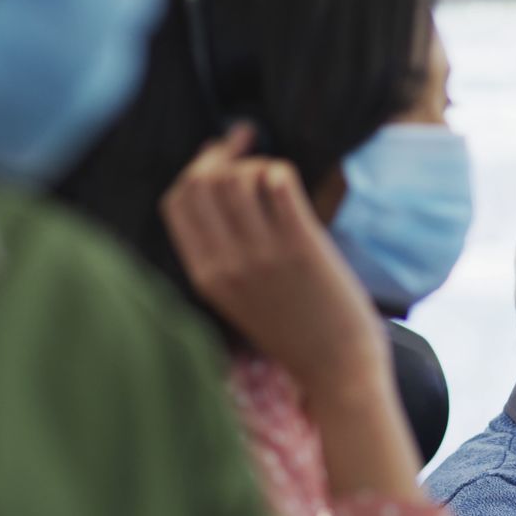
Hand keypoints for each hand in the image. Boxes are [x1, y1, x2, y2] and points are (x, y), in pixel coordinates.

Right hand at [160, 124, 389, 397]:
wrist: (338, 370)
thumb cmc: (296, 331)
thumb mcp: (239, 298)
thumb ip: (224, 253)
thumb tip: (226, 189)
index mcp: (205, 275)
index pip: (177, 200)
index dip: (196, 168)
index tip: (220, 155)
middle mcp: (226, 263)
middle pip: (203, 180)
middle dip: (224, 154)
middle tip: (249, 145)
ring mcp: (262, 255)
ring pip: (239, 177)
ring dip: (258, 164)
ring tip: (279, 179)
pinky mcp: (301, 247)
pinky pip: (279, 182)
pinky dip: (281, 170)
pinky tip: (292, 184)